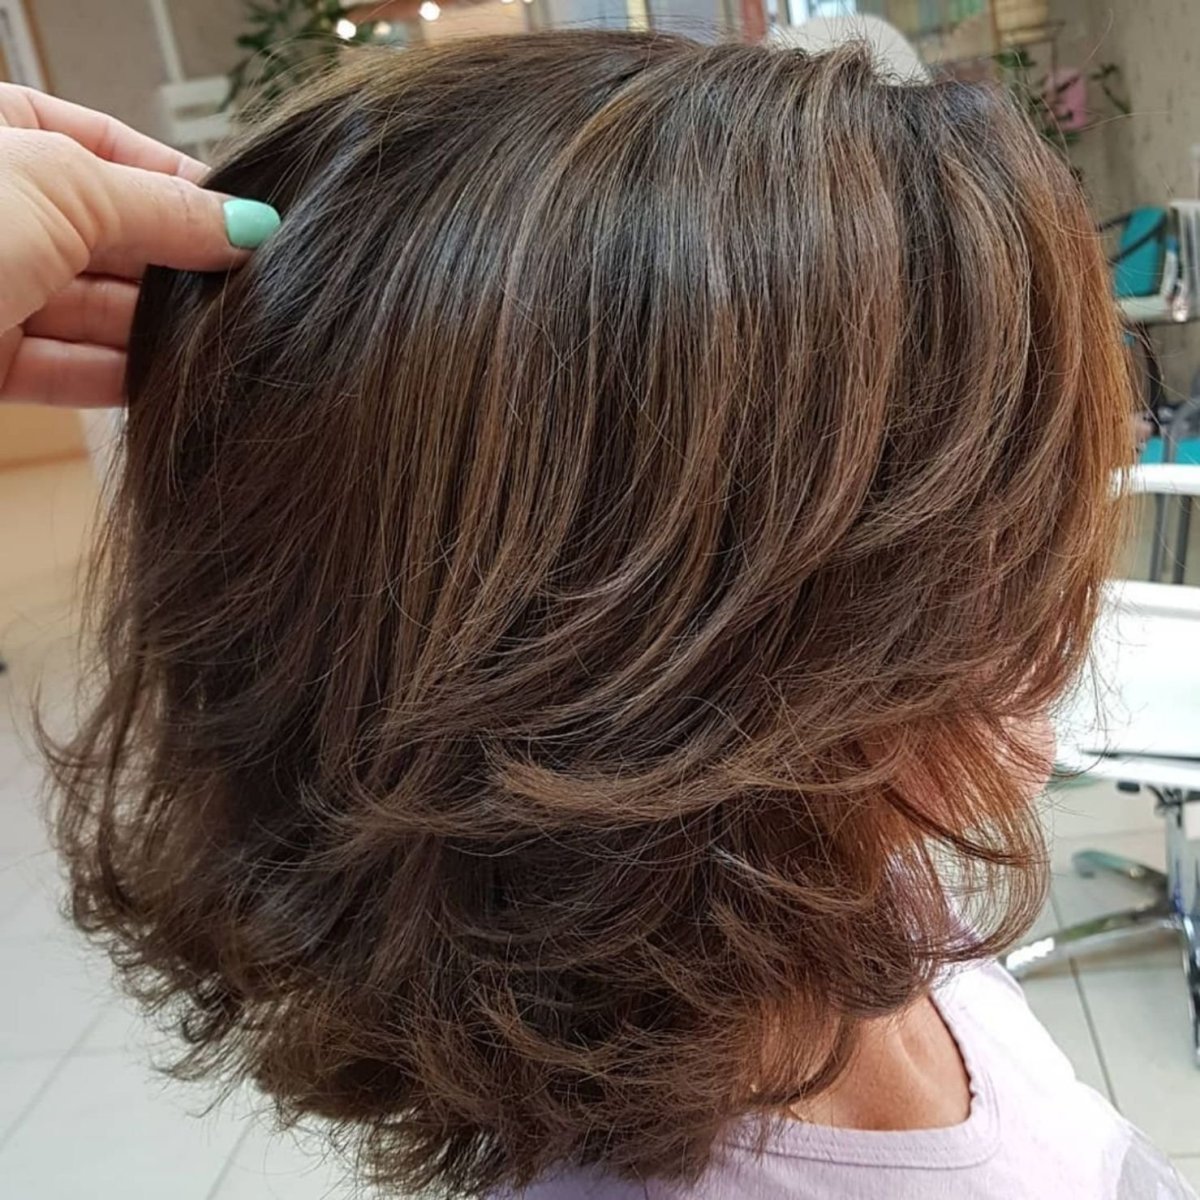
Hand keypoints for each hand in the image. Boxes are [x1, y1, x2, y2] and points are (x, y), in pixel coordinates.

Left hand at [0, 85, 278, 407]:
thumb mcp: (62, 186)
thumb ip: (161, 208)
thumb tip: (245, 225)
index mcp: (0, 131)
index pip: (116, 151)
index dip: (186, 189)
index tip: (250, 227)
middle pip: (113, 236)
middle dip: (178, 266)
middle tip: (249, 293)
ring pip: (95, 309)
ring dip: (157, 329)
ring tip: (222, 343)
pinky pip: (68, 369)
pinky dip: (119, 379)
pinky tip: (169, 383)